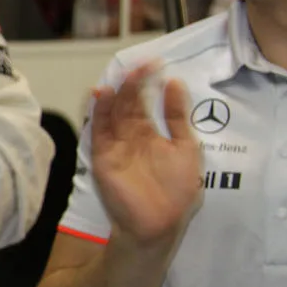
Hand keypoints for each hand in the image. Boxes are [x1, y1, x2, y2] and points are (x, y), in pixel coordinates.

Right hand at [89, 62, 201, 247]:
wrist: (159, 223)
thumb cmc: (177, 190)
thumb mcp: (187, 148)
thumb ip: (178, 117)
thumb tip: (176, 83)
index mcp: (151, 134)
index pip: (146, 102)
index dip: (149, 82)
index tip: (156, 63)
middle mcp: (131, 136)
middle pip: (128, 103)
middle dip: (133, 83)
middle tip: (141, 64)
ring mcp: (116, 145)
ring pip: (113, 112)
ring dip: (116, 93)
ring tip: (124, 74)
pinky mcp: (104, 156)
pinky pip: (99, 130)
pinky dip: (99, 111)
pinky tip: (102, 93)